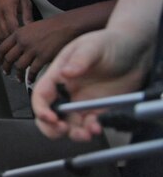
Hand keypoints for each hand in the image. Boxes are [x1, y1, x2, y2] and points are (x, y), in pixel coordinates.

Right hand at [0, 0, 30, 40]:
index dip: (18, 35)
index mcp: (8, 8)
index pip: (12, 27)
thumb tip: (31, 28)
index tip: (25, 40)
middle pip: (3, 33)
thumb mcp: (25, 1)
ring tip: (13, 43)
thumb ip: (27, 15)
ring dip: (5, 40)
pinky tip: (5, 37)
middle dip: (12, 40)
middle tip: (20, 43)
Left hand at [0, 15, 77, 83]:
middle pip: (9, 58)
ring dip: (18, 75)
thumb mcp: (30, 28)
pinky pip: (33, 70)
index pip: (3, 47)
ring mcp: (33, 50)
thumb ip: (22, 38)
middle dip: (6, 68)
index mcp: (18, 34)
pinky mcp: (43, 57)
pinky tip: (30, 80)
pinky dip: (30, 77)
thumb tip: (16, 49)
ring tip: (18, 79)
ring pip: (19, 66)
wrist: (66, 26)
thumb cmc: (51, 27)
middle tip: (6, 72)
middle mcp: (23, 42)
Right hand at [32, 28, 152, 141]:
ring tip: (86, 134)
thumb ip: (79, 59)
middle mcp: (67, 92)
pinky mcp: (100, 110)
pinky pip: (91, 125)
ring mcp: (83, 102)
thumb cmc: (109, 42)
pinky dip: (92, 130)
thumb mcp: (92, 46)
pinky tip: (97, 128)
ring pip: (70, 125)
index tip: (50, 118)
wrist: (136, 50)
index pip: (41, 95)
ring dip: (74, 133)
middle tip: (64, 130)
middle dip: (52, 127)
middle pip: (50, 115)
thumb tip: (65, 73)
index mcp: (58, 76)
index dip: (40, 109)